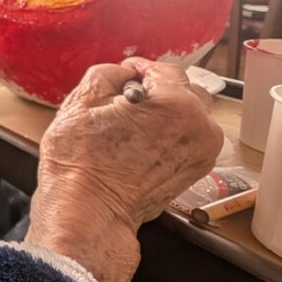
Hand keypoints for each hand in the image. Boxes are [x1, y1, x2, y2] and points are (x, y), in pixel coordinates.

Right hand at [25, 58, 221, 281]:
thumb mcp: (81, 101)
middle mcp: (200, 126)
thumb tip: (124, 73)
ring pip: (189, 116)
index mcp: (176, 103)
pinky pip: (188, 139)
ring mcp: (202, 152)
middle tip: (126, 103)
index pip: (163, 70)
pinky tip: (141, 144)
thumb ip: (108, 73)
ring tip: (133, 126)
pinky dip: (170, 135)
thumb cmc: (80, 161)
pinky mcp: (196, 171)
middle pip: (184, 91)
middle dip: (157, 92)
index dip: (139, 70)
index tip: (123, 76)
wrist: (88, 211)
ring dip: (166, 114)